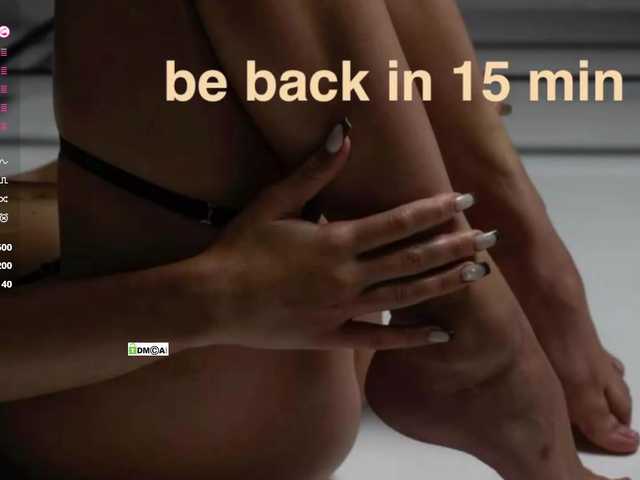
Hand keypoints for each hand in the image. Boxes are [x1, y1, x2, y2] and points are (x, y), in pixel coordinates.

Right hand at [188, 123, 494, 349]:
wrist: (213, 300)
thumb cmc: (240, 248)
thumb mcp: (275, 202)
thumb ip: (314, 170)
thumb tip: (345, 132)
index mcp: (336, 240)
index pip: (399, 221)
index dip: (436, 209)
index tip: (465, 199)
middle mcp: (347, 275)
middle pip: (413, 258)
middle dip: (455, 246)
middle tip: (491, 239)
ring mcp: (342, 308)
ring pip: (406, 296)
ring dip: (445, 283)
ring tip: (479, 273)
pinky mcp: (331, 336)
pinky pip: (380, 338)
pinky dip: (413, 337)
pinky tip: (442, 334)